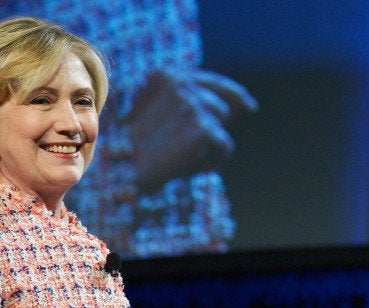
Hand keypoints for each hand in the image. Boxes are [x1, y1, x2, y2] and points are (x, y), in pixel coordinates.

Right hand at [128, 68, 257, 192]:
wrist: (120, 169)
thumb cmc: (131, 148)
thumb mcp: (150, 115)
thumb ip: (182, 104)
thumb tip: (235, 107)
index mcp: (164, 76)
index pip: (208, 81)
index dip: (232, 94)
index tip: (249, 107)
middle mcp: (181, 84)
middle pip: (219, 107)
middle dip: (213, 128)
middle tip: (189, 150)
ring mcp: (194, 104)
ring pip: (221, 127)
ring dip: (207, 146)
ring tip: (179, 159)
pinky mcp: (204, 128)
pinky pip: (223, 146)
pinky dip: (210, 161)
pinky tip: (186, 168)